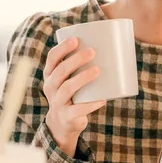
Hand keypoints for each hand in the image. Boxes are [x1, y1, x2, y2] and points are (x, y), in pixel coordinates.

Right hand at [42, 37, 105, 156]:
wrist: (63, 123)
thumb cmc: (73, 92)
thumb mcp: (70, 78)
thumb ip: (81, 65)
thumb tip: (111, 45)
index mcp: (51, 74)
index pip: (52, 58)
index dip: (62, 48)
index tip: (75, 39)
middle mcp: (50, 87)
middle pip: (61, 71)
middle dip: (76, 60)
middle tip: (92, 51)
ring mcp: (57, 103)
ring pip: (67, 88)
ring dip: (82, 78)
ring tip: (97, 70)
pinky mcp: (67, 116)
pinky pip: (78, 110)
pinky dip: (90, 104)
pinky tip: (102, 99)